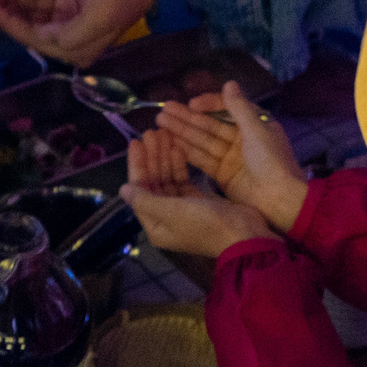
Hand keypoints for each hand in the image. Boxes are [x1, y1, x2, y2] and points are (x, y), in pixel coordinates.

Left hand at [121, 132, 274, 258]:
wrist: (244, 234)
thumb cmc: (205, 224)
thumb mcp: (172, 212)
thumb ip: (145, 200)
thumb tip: (122, 189)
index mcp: (155, 223)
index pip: (139, 188)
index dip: (137, 165)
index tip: (136, 142)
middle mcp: (165, 216)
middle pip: (153, 181)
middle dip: (152, 156)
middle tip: (152, 131)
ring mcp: (182, 208)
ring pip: (167, 177)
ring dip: (165, 156)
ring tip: (164, 133)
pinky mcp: (198, 201)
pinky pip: (182, 179)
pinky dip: (179, 164)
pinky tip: (178, 147)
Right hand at [158, 85, 307, 233]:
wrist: (280, 200)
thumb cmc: (272, 161)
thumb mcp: (257, 130)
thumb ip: (239, 108)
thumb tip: (228, 82)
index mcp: (254, 124)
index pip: (226, 109)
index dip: (208, 105)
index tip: (192, 104)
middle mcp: (241, 138)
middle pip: (209, 125)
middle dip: (187, 118)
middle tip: (163, 111)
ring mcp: (230, 157)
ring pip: (203, 141)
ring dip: (182, 132)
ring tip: (160, 123)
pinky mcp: (223, 175)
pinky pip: (203, 159)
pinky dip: (187, 151)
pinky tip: (170, 143)